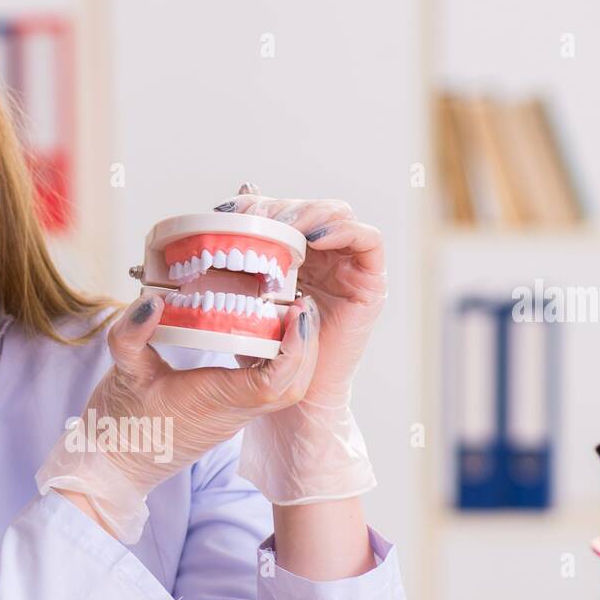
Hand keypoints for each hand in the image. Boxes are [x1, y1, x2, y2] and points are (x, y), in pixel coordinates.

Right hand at [37, 289, 318, 541]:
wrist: (115, 466)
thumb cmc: (119, 422)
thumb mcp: (122, 371)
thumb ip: (132, 333)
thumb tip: (153, 300)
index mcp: (213, 402)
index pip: (272, 383)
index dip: (293, 349)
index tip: (295, 314)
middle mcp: (231, 413)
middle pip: (293, 387)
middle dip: (306, 347)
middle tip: (301, 305)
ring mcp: (233, 417)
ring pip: (286, 391)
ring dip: (296, 355)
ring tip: (290, 314)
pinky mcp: (229, 415)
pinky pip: (269, 390)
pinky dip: (279, 362)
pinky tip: (267, 334)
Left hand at [222, 187, 385, 405]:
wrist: (293, 395)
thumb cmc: (267, 351)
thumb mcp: (244, 295)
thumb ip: (244, 256)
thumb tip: (231, 207)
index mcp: (297, 257)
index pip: (284, 211)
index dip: (259, 204)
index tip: (228, 213)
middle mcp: (327, 257)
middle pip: (312, 208)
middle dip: (283, 207)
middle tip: (257, 219)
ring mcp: (351, 268)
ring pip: (340, 215)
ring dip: (311, 213)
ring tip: (284, 225)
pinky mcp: (371, 283)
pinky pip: (370, 240)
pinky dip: (344, 229)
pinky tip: (313, 238)